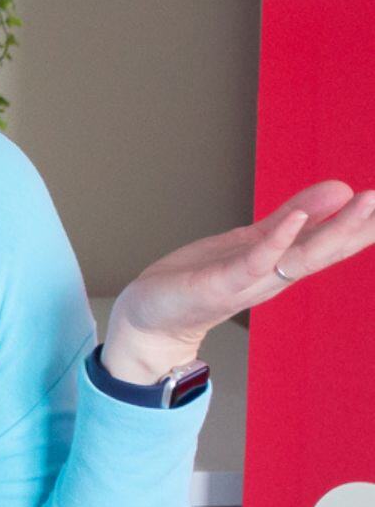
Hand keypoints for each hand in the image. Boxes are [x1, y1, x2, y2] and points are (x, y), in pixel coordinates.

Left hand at [106, 180, 374, 380]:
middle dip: (358, 227)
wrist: (153, 316)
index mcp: (282, 263)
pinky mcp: (220, 284)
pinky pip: (255, 261)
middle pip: (324, 251)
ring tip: (359, 202)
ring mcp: (248, 281)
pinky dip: (278, 240)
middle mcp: (273, 275)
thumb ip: (294, 217)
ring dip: (332, 232)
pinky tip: (298, 219)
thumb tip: (339, 190)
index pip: (331, 243)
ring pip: (299, 257)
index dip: (361, 225)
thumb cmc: (202, 276)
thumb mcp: (254, 238)